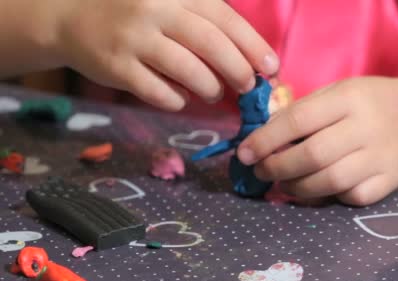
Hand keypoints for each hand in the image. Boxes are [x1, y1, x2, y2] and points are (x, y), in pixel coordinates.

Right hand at [51, 0, 277, 110]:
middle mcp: (155, 10)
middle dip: (239, 71)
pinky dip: (179, 100)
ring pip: (189, 72)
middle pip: (211, 45)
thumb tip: (250, 59)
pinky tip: (182, 97)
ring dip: (211, 88)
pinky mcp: (117, 69)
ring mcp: (134, 40)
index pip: (224, 18)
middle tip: (248, 86)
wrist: (72, 19)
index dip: (252, 45)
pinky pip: (161, 93)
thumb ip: (205, 23)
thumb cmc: (136, 14)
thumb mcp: (170, 4)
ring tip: (214, 92)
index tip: (271, 67)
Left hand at [237, 77, 397, 205]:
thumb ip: (301, 111)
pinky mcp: (391, 180)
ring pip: (331, 181)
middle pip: (313, 155)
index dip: (266, 140)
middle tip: (261, 171)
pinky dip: (328, 197)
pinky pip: (352, 197)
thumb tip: (259, 138)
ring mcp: (383, 157)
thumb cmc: (366, 102)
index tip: (244, 153)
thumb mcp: (336, 92)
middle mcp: (369, 127)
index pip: (299, 120)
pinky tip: (317, 190)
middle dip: (277, 167)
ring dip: (297, 187)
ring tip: (283, 183)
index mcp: (350, 98)